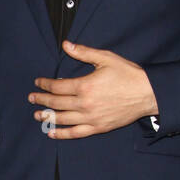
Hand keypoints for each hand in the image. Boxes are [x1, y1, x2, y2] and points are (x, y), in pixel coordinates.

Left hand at [29, 41, 158, 137]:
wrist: (147, 94)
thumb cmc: (128, 74)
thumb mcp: (106, 58)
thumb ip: (84, 52)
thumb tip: (66, 45)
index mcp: (85, 86)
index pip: (57, 86)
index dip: (45, 84)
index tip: (38, 82)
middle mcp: (85, 104)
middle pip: (56, 103)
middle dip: (41, 100)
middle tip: (32, 98)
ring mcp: (91, 118)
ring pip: (62, 119)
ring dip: (47, 117)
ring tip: (37, 115)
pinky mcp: (98, 127)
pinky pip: (75, 133)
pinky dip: (62, 134)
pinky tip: (51, 133)